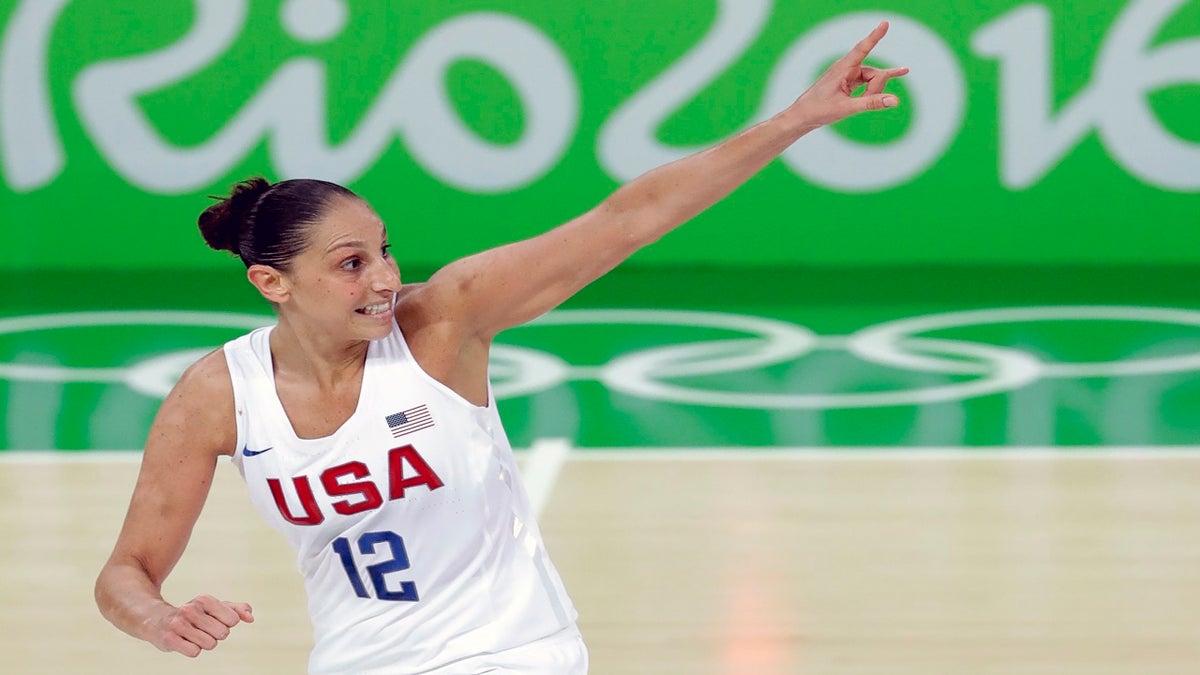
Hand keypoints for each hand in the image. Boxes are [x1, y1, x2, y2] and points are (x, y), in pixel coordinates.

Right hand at [148, 594, 253, 656]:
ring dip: (204, 643)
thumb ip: (236, 609)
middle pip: (223, 633)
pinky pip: (195, 652)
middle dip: (216, 635)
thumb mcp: (214, 607)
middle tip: (202, 629)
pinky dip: (192, 650)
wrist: (157, 619)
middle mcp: (190, 609)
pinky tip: (183, 641)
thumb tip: (251, 618)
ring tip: (192, 635)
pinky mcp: (169, 639)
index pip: (233, 620)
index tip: (213, 620)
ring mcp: (178, 624)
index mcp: (204, 599)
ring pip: (210, 644)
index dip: (226, 624)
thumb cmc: (193, 614)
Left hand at [790, 21, 909, 126]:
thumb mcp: (847, 108)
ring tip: (875, 103)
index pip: (863, 48)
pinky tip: (896, 76)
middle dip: (876, 89)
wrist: (802, 116)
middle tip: (872, 103)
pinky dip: (873, 89)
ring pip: (871, 79)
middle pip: (874, 73)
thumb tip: (895, 100)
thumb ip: (871, 103)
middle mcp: (846, 68)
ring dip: (873, 92)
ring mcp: (847, 75)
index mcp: (842, 68)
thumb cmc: (819, 110)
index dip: (875, 36)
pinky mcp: (848, 82)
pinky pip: (866, 82)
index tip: (885, 23)